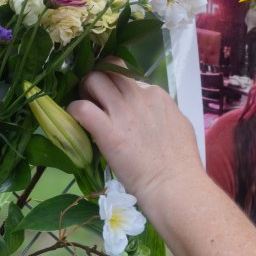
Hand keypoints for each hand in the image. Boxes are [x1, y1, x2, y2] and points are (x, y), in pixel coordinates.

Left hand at [68, 64, 201, 211]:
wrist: (174, 186)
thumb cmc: (181, 164)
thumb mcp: (178, 125)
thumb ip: (161, 113)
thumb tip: (151, 113)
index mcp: (156, 95)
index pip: (129, 77)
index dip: (117, 88)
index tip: (114, 103)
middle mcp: (138, 96)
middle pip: (109, 69)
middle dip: (97, 79)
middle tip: (93, 97)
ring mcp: (122, 112)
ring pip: (93, 79)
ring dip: (84, 90)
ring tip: (84, 105)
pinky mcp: (107, 130)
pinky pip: (81, 107)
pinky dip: (74, 110)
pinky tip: (76, 121)